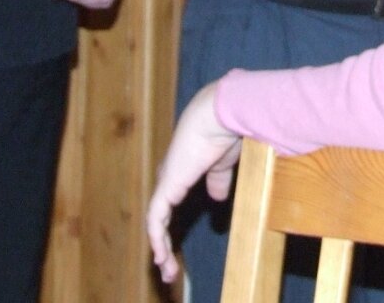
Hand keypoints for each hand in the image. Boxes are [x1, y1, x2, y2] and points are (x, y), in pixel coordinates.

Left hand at [146, 85, 242, 283]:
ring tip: (168, 270)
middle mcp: (171, 176)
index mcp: (183, 170)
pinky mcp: (167, 186)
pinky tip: (161, 255)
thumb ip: (217, 181)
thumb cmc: (227, 130)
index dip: (172, 226)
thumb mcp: (224, 163)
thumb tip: (217, 197)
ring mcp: (167, 181)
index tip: (176, 249)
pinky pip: (156, 219)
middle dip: (163, 244)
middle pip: (159, 216)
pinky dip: (157, 238)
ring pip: (156, 222)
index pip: (170, 203)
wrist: (221, 114)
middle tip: (170, 269)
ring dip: (160, 247)